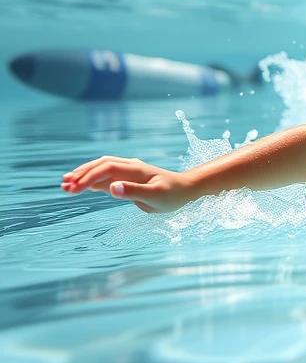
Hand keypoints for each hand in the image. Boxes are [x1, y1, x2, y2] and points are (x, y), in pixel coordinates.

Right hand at [61, 156, 194, 212]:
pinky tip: (78, 186)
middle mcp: (130, 167)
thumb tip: (112, 188)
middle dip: (82, 174)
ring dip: (84, 175)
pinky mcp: (127, 179)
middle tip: (64, 186)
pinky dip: (91, 181)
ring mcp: (128, 172)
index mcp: (136, 169)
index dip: (90, 176)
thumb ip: (134, 192)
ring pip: (101, 169)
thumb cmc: (173, 195)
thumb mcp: (155, 197)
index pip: (108, 168)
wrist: (185, 190)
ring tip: (64, 184)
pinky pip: (106, 176)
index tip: (75, 188)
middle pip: (101, 165)